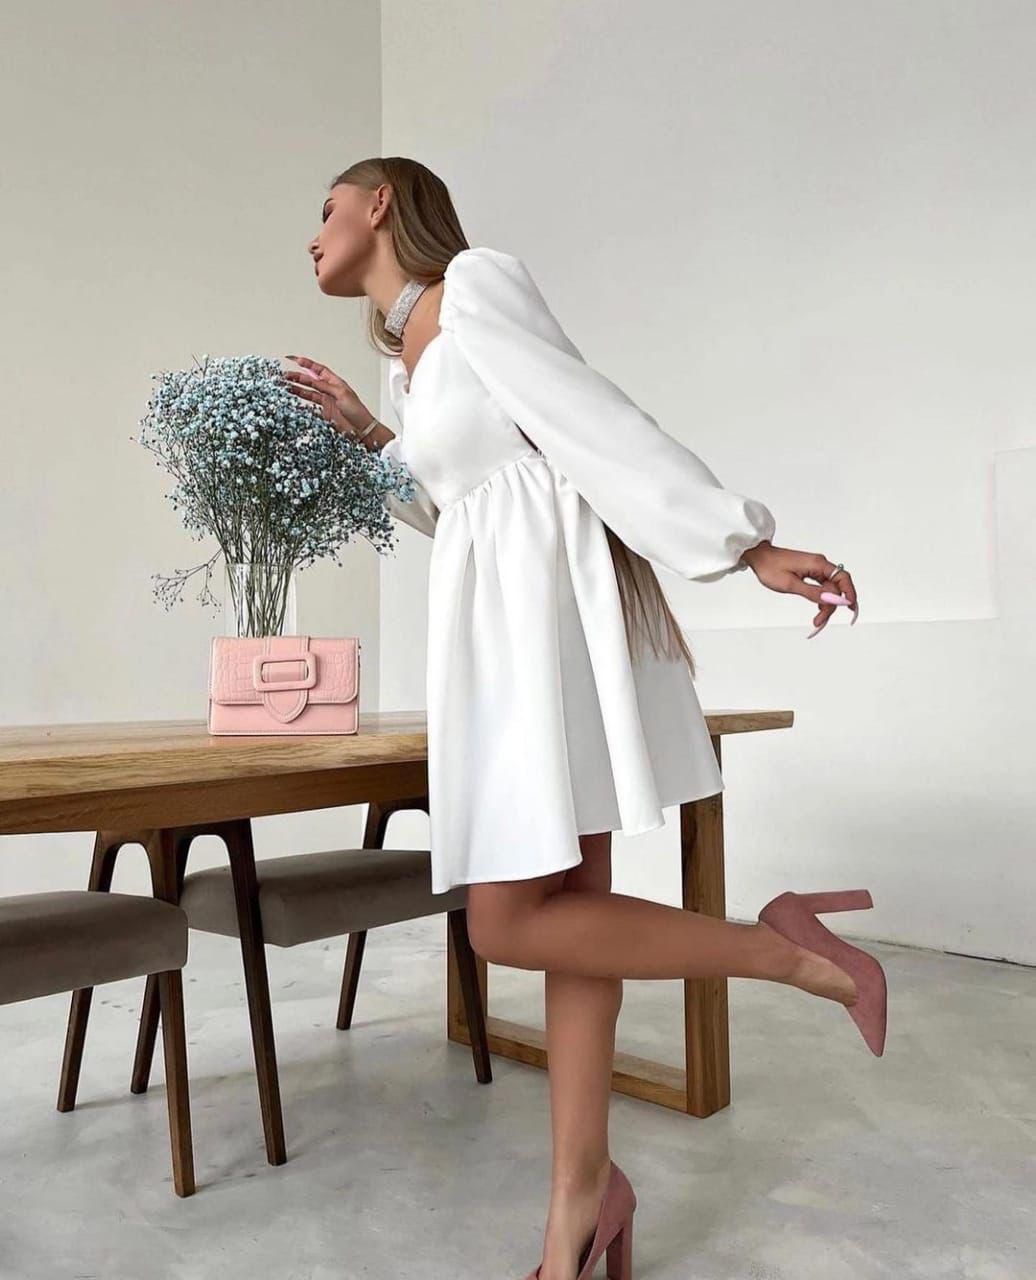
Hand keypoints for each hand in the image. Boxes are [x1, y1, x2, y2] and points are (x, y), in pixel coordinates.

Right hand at [282, 354, 373, 438]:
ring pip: (308, 392)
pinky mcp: (324, 412)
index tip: (294, 360)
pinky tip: (294, 400)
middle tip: (285, 376)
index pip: (318, 370)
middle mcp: (329, 390)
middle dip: (297, 377)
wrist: (361, 429)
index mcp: (335, 382)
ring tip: (285, 386)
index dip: (307, 364)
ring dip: (297, 388)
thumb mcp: (341, 394)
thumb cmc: (357, 411)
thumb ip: (326, 387)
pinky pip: (310, 405)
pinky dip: (301, 402)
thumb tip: (312, 379)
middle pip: (310, 380)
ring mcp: (326, 401)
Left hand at [741, 542, 858, 636]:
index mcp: (818, 564)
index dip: (849, 593)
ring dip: (826, 605)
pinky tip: (818, 610)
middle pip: (836, 587)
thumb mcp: (791, 585)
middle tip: (820, 622)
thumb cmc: (770, 568)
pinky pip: (822, 587)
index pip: (843, 578)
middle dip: (832, 606)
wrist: (758, 557)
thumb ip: (813, 593)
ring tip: (817, 620)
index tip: (851, 608)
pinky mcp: (810, 572)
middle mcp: (820, 564)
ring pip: (829, 589)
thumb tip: (832, 600)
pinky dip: (821, 599)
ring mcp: (815, 568)